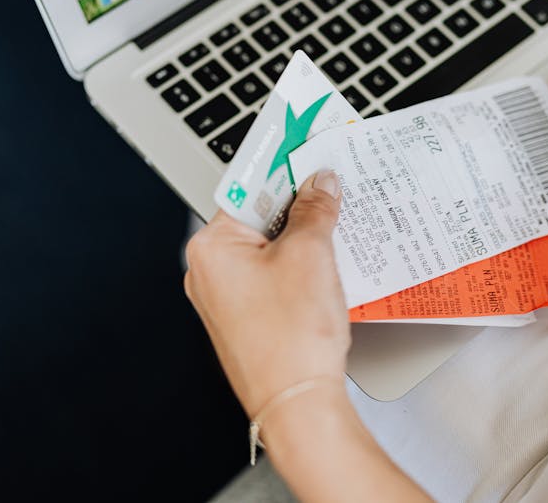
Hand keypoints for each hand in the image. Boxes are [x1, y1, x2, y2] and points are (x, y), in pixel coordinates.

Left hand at [186, 173, 428, 500]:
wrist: (298, 404)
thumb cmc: (292, 339)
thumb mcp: (311, 255)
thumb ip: (315, 209)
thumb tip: (319, 183)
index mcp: (211, 248)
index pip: (247, 185)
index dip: (281, 162)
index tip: (303, 141)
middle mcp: (210, 272)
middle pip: (258, 215)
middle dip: (298, 202)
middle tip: (333, 185)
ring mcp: (227, 298)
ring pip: (269, 246)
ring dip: (303, 234)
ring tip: (338, 225)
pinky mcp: (249, 318)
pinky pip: (274, 274)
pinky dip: (300, 263)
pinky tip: (329, 263)